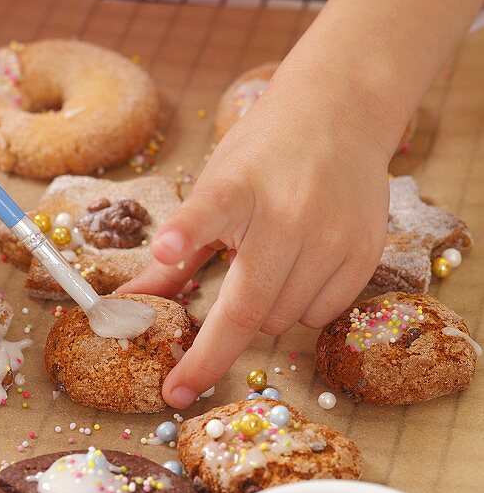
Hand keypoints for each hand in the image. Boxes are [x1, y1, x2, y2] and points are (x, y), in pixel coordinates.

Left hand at [120, 66, 391, 406]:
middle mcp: (288, 212)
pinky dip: (303, 308)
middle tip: (183, 377)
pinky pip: (322, 314)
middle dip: (212, 349)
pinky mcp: (365, 251)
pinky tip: (300, 272)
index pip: (210, 209)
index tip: (164, 246)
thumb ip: (175, 256)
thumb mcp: (213, 190)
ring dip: (264, 316)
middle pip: (248, 307)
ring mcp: (332, 234)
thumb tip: (128, 305)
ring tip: (264, 274)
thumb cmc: (263, 158)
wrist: (340, 115)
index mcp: (237, 188)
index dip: (185, 231)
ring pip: (285, 320)